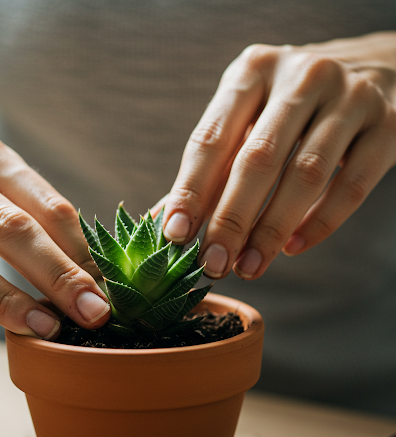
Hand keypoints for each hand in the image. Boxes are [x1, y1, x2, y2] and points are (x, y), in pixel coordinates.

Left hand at [162, 32, 395, 279]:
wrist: (374, 68)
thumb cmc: (290, 106)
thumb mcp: (247, 118)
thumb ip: (212, 167)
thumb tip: (165, 220)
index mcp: (252, 72)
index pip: (212, 139)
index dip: (191, 191)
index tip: (174, 236)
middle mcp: (301, 76)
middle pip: (258, 159)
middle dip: (231, 219)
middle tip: (212, 263)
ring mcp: (351, 96)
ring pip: (306, 175)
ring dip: (272, 230)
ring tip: (249, 267)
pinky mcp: (388, 125)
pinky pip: (352, 185)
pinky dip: (320, 222)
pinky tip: (293, 248)